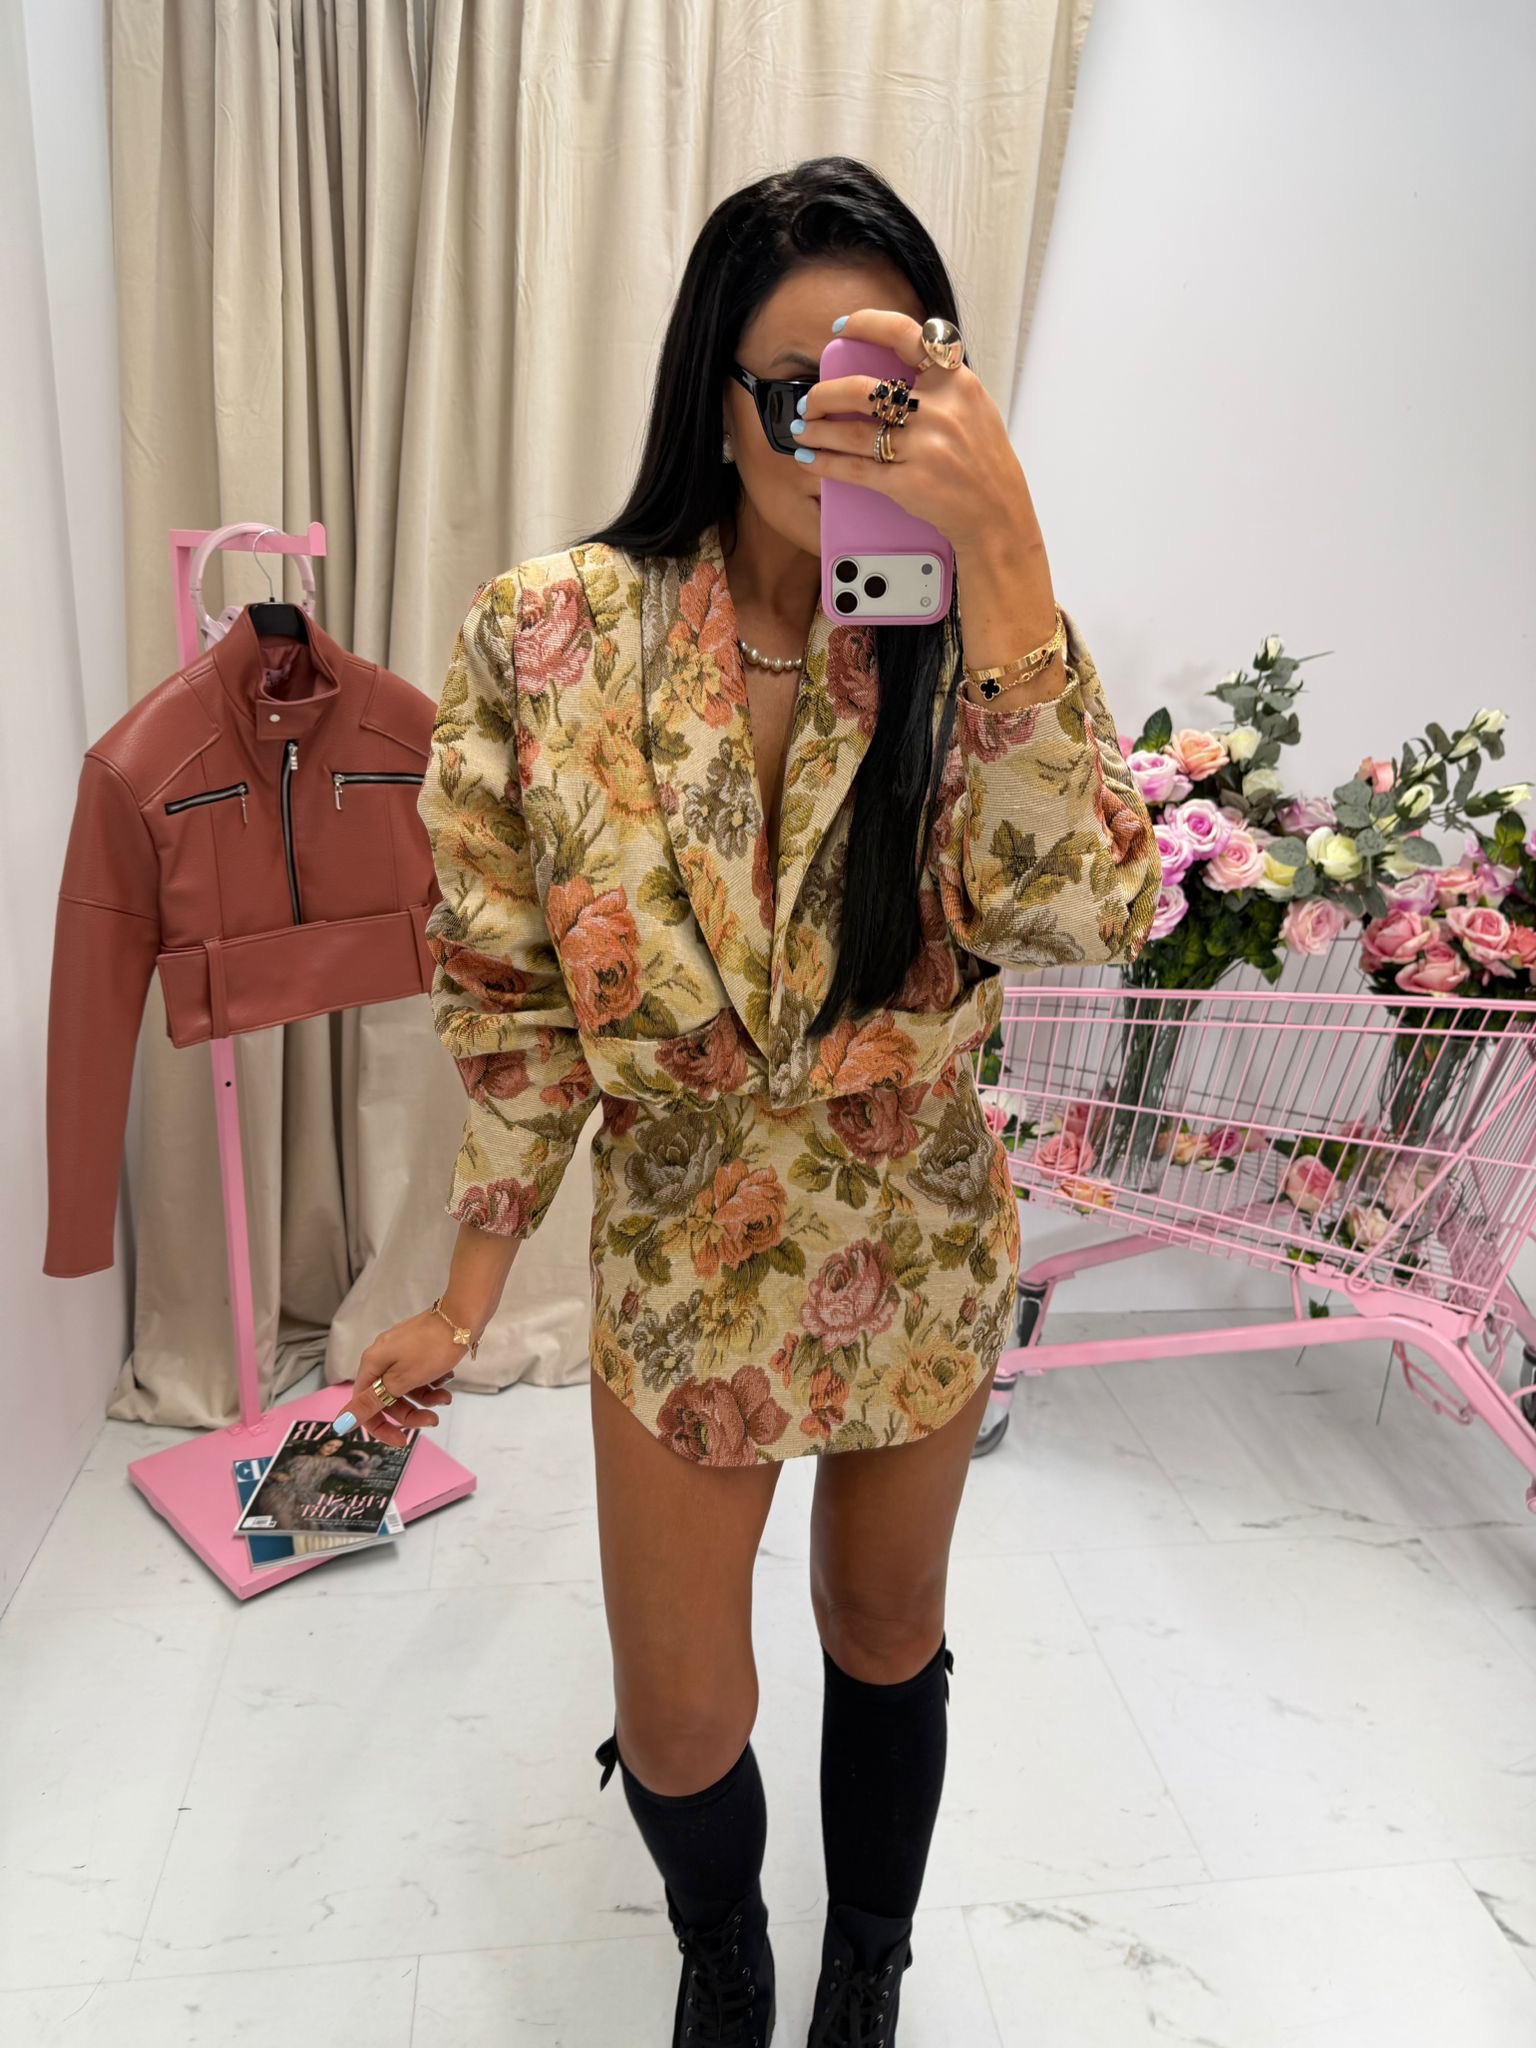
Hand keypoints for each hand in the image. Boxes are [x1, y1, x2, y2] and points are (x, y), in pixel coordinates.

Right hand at [331, 1307, 463, 1447]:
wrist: (463, 1316)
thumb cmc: (431, 1348)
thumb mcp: (401, 1380)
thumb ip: (371, 1402)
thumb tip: (340, 1423)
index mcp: (372, 1364)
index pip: (365, 1405)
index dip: (380, 1427)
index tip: (402, 1441)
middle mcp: (382, 1357)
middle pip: (388, 1398)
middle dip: (411, 1413)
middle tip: (432, 1420)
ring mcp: (401, 1352)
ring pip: (407, 1388)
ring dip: (426, 1398)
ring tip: (446, 1398)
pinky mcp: (419, 1349)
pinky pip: (419, 1374)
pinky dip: (432, 1382)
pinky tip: (446, 1379)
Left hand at [792, 307, 1043, 555]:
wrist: (999, 515)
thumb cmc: (984, 463)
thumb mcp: (973, 408)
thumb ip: (938, 386)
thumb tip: (888, 374)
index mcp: (956, 382)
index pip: (906, 336)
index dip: (867, 325)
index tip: (841, 327)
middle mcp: (939, 410)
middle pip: (864, 389)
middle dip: (825, 394)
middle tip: (810, 401)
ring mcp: (923, 448)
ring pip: (853, 431)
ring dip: (819, 430)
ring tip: (803, 430)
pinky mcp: (908, 483)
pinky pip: (856, 469)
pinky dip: (827, 463)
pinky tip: (812, 459)